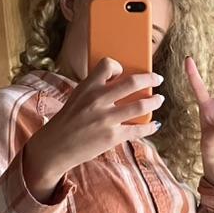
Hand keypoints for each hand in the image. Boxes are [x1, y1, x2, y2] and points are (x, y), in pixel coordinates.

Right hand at [23, 58, 163, 201]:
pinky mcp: (112, 136)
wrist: (54, 147)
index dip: (119, 66)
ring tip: (159, 99)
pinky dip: (150, 127)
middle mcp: (97, 100)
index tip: (125, 71)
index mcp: (87, 87)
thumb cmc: (67, 122)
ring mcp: (106, 119)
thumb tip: (119, 84)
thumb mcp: (76, 98)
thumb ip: (95, 89)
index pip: (108, 65)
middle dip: (151, 79)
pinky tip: (155, 125)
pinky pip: (138, 129)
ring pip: (141, 105)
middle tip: (157, 79)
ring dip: (155, 101)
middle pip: (133, 83)